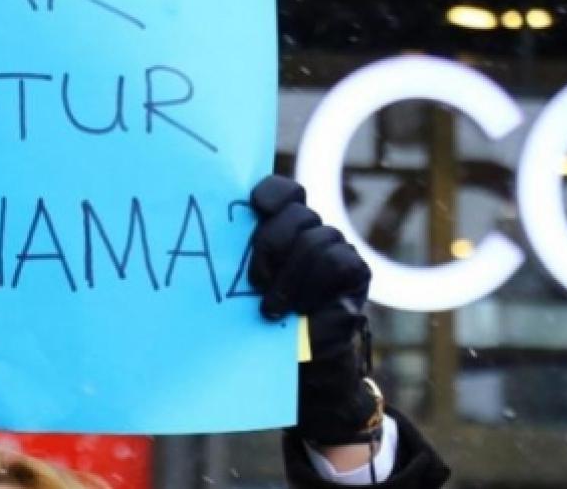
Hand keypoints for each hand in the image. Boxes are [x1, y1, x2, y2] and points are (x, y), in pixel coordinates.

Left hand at [249, 175, 380, 445]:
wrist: (303, 375)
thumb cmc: (261, 330)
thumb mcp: (240, 296)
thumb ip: (235, 267)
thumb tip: (210, 239)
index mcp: (282, 230)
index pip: (283, 192)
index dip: (271, 193)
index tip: (255, 207)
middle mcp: (312, 234)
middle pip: (298, 214)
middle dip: (272, 244)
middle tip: (255, 283)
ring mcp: (337, 252)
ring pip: (319, 240)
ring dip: (292, 277)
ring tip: (274, 309)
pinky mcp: (356, 275)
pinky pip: (340, 264)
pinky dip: (316, 290)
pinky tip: (303, 313)